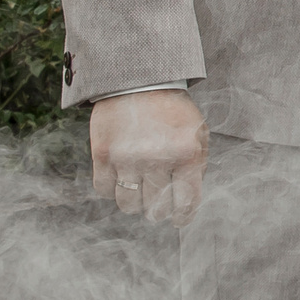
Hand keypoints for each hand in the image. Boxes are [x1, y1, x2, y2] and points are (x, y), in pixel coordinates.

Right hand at [91, 89, 208, 225]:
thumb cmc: (172, 110)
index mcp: (186, 154)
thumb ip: (197, 165)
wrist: (138, 80)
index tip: (179, 219)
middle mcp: (156, 158)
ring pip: (128, 204)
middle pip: (155, 208)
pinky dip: (111, 189)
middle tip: (157, 202)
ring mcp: (127, 157)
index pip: (186, 203)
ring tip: (139, 191)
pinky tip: (120, 178)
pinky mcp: (102, 154)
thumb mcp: (197, 132)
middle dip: (158, 209)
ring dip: (135, 203)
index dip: (183, 217)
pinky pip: (103, 190)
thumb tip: (188, 201)